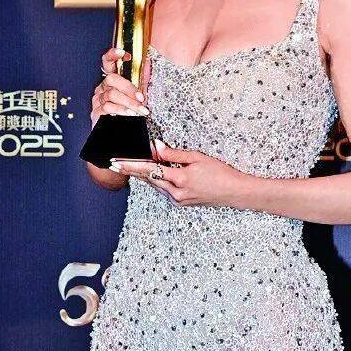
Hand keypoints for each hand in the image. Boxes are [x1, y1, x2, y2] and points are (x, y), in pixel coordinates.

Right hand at [90, 46, 151, 127]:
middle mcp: (103, 87)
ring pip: (112, 95)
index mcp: (112, 80)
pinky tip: (131, 114)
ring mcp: (98, 99)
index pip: (107, 62)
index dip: (113, 55)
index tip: (124, 53)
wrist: (120, 130)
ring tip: (141, 110)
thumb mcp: (137, 94)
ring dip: (129, 103)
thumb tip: (148, 63)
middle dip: (129, 88)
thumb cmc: (129, 110)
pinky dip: (121, 110)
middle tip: (141, 98)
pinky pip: (108, 107)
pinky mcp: (96, 112)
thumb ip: (141, 80)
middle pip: (112, 79)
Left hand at [110, 139, 246, 207]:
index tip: (116, 162)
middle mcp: (176, 193)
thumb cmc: (220, 172)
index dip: (131, 165)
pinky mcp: (180, 203)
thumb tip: (154, 147)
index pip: (150, 170)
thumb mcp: (197, 158)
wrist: (234, 192)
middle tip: (116, 160)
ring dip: (143, 174)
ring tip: (129, 164)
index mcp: (181, 179)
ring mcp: (178, 200)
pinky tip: (149, 173)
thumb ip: (173, 154)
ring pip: (155, 185)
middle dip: (132, 169)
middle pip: (148, 179)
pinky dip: (155, 180)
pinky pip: (162, 189)